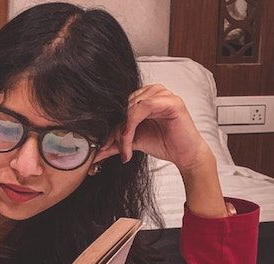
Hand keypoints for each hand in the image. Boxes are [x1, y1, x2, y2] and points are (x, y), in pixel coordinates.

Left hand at [93, 84, 212, 171]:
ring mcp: (162, 94)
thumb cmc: (163, 143)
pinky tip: (130, 140)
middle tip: (113, 150)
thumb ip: (116, 142)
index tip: (102, 146)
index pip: (118, 108)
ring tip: (125, 149)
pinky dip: (131, 125)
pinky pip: (142, 108)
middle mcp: (152, 92)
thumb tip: (95, 152)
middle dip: (115, 131)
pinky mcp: (170, 101)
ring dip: (123, 131)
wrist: (184, 155)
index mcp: (143, 97)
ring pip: (129, 109)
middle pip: (122, 108)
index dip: (109, 127)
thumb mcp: (133, 141)